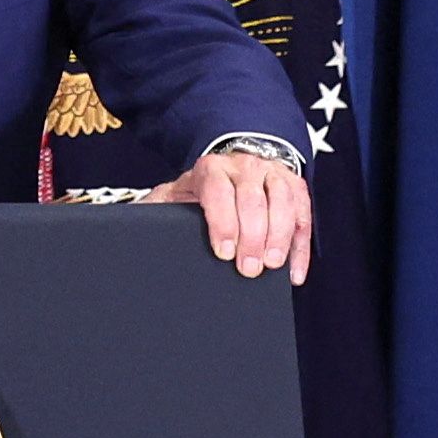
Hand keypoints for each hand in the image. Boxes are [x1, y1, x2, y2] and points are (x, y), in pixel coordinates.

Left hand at [147, 153, 312, 283]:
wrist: (231, 164)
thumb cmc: (199, 190)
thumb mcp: (174, 195)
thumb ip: (155, 209)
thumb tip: (133, 225)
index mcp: (211, 169)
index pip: (219, 191)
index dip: (223, 222)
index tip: (224, 252)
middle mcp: (244, 167)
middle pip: (253, 199)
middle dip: (253, 236)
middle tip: (249, 268)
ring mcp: (273, 175)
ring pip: (284, 201)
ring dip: (280, 236)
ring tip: (273, 266)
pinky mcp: (295, 189)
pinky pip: (304, 216)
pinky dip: (301, 246)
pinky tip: (294, 273)